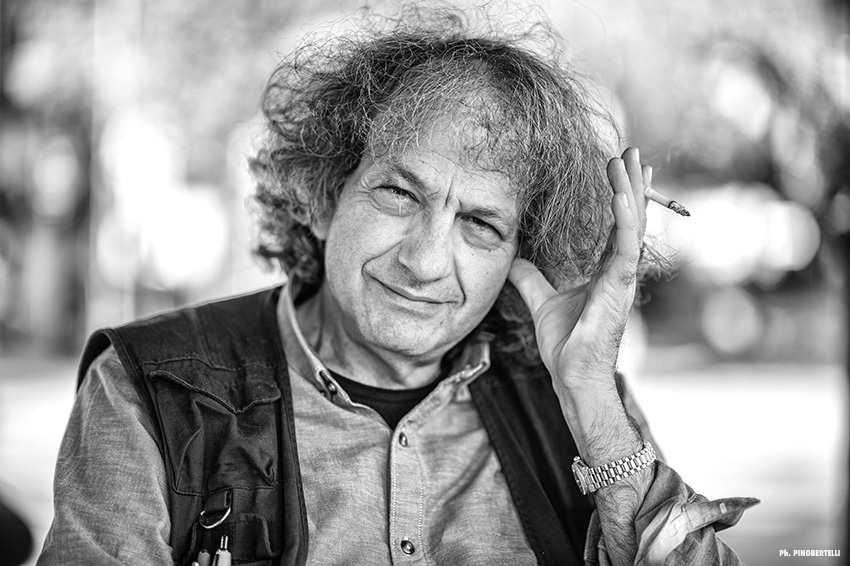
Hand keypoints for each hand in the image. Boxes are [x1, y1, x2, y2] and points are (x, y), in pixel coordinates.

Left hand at [508, 147, 649, 391]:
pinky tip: (622, 197)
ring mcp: (622, 279)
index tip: (622, 169)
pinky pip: (626, 249)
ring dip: (630, 191)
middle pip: (630, 218)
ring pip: (632, 226)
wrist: (572, 376)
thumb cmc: (566, 345)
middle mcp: (619, 271)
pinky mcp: (618, 289)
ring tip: (628, 160)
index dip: (621, 197)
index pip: (618, 226)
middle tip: (630, 152)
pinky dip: (626, 222)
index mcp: (606, 271)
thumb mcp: (542, 302)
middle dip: (631, 184)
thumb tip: (516, 260)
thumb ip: (531, 279)